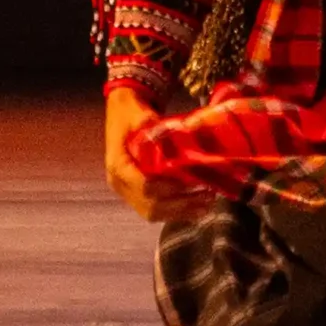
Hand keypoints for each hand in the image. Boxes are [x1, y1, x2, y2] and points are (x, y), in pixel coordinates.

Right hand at [104, 86, 210, 222]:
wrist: (121, 112)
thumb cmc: (130, 113)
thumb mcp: (137, 113)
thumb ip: (147, 123)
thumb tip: (164, 132)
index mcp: (117, 165)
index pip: (143, 186)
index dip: (168, 188)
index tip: (191, 182)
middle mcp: (119, 183)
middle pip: (149, 206)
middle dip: (180, 205)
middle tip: (207, 197)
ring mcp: (127, 191)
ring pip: (152, 213)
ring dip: (180, 212)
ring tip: (206, 204)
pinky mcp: (135, 193)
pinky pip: (154, 210)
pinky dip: (175, 211)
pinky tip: (196, 207)